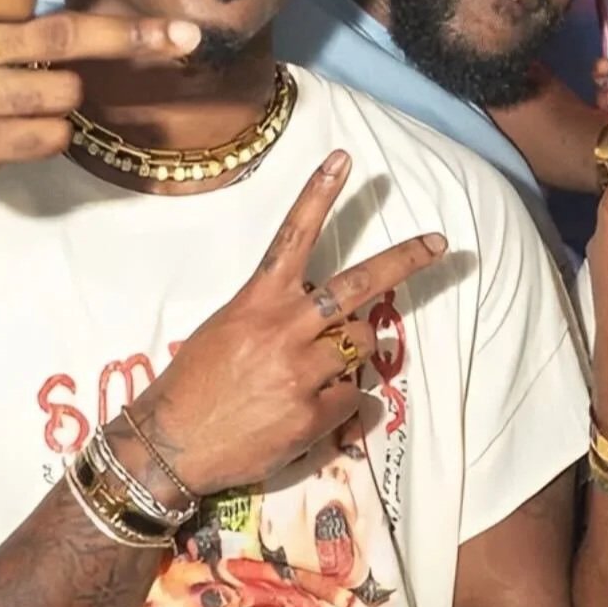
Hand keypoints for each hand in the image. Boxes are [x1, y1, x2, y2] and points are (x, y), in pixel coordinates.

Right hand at [131, 150, 448, 496]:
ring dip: (356, 351)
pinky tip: (310, 409)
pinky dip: (342, 400)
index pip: (294, 236)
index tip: (344, 159)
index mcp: (259, 301)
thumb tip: (325, 309)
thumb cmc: (194, 383)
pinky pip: (355, 396)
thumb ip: (277, 311)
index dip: (319, 195)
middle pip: (359, 284)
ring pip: (364, 343)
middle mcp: (285, 329)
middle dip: (405, 259)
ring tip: (321, 367)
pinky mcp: (313, 415)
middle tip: (439, 243)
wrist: (168, 448)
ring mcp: (302, 372)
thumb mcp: (227, 328)